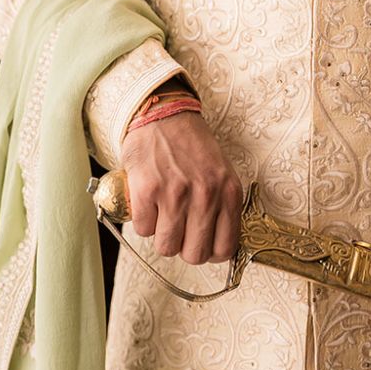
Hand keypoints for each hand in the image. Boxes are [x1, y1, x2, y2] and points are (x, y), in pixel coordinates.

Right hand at [118, 93, 243, 263]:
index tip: (198, 242)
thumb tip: (213, 245)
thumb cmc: (190, 146)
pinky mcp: (147, 190)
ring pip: (166, 246)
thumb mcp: (220, 173)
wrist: (162, 115)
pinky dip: (142, 221)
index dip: (208, 251)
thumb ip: (221, 206)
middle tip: (176, 229)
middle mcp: (206, 195)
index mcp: (229, 193)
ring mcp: (176, 193)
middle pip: (195, 255)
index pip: (224, 249)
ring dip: (160, 235)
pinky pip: (143, 230)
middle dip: (182, 246)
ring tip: (159, 214)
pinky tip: (146, 203)